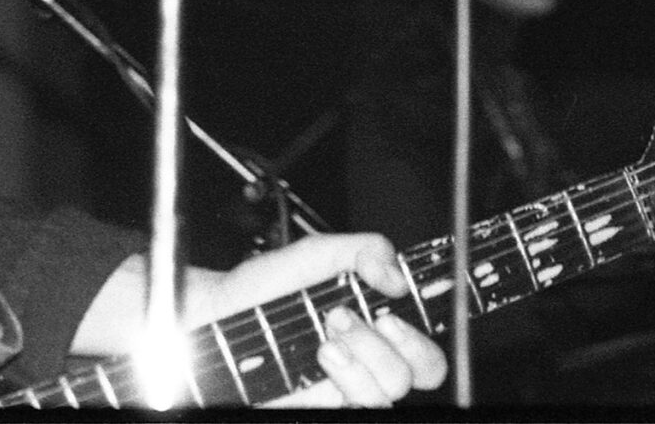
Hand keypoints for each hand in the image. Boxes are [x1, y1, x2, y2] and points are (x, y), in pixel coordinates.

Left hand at [188, 233, 448, 408]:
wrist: (223, 315)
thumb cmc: (266, 287)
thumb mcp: (319, 254)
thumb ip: (365, 251)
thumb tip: (397, 278)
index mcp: (376, 321)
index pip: (427, 337)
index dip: (431, 326)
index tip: (404, 307)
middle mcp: (369, 357)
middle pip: (427, 369)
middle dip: (407, 340)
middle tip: (372, 316)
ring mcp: (350, 384)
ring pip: (396, 386)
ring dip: (369, 351)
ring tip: (331, 329)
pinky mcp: (328, 404)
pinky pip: (365, 402)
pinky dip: (352, 375)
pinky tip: (326, 351)